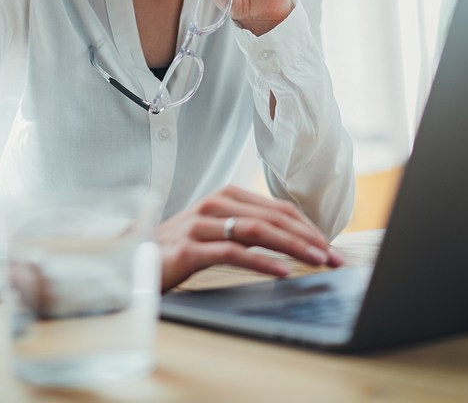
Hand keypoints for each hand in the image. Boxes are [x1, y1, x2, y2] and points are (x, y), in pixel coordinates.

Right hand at [156, 185, 343, 291]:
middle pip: (273, 217)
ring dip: (293, 246)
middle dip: (309, 238)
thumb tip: (290, 241)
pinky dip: (261, 261)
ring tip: (318, 261)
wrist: (132, 257)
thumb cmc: (178, 246)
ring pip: (257, 230)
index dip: (308, 226)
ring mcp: (200, 224)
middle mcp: (214, 204)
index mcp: (225, 196)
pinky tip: (282, 271)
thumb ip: (245, 228)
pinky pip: (233, 252)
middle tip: (335, 258)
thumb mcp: (215, 230)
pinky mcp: (189, 248)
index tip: (331, 247)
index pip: (277, 208)